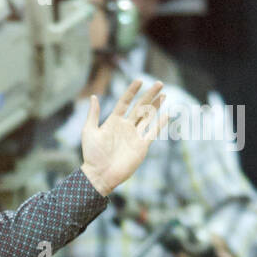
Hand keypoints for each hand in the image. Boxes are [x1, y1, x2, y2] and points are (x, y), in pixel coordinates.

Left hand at [80, 79, 168, 196]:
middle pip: (140, 107)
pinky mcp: (141, 146)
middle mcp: (126, 127)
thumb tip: (93, 96)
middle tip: (159, 83)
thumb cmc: (92, 155)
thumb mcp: (89, 132)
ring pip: (148, 117)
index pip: (125, 102)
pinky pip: (153, 132)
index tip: (139, 81)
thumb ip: (93, 114)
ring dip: (156, 106)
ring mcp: (134, 136)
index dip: (132, 91)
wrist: (99, 176)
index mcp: (114, 121)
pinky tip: (167, 114)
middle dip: (150, 95)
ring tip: (163, 94)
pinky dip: (160, 123)